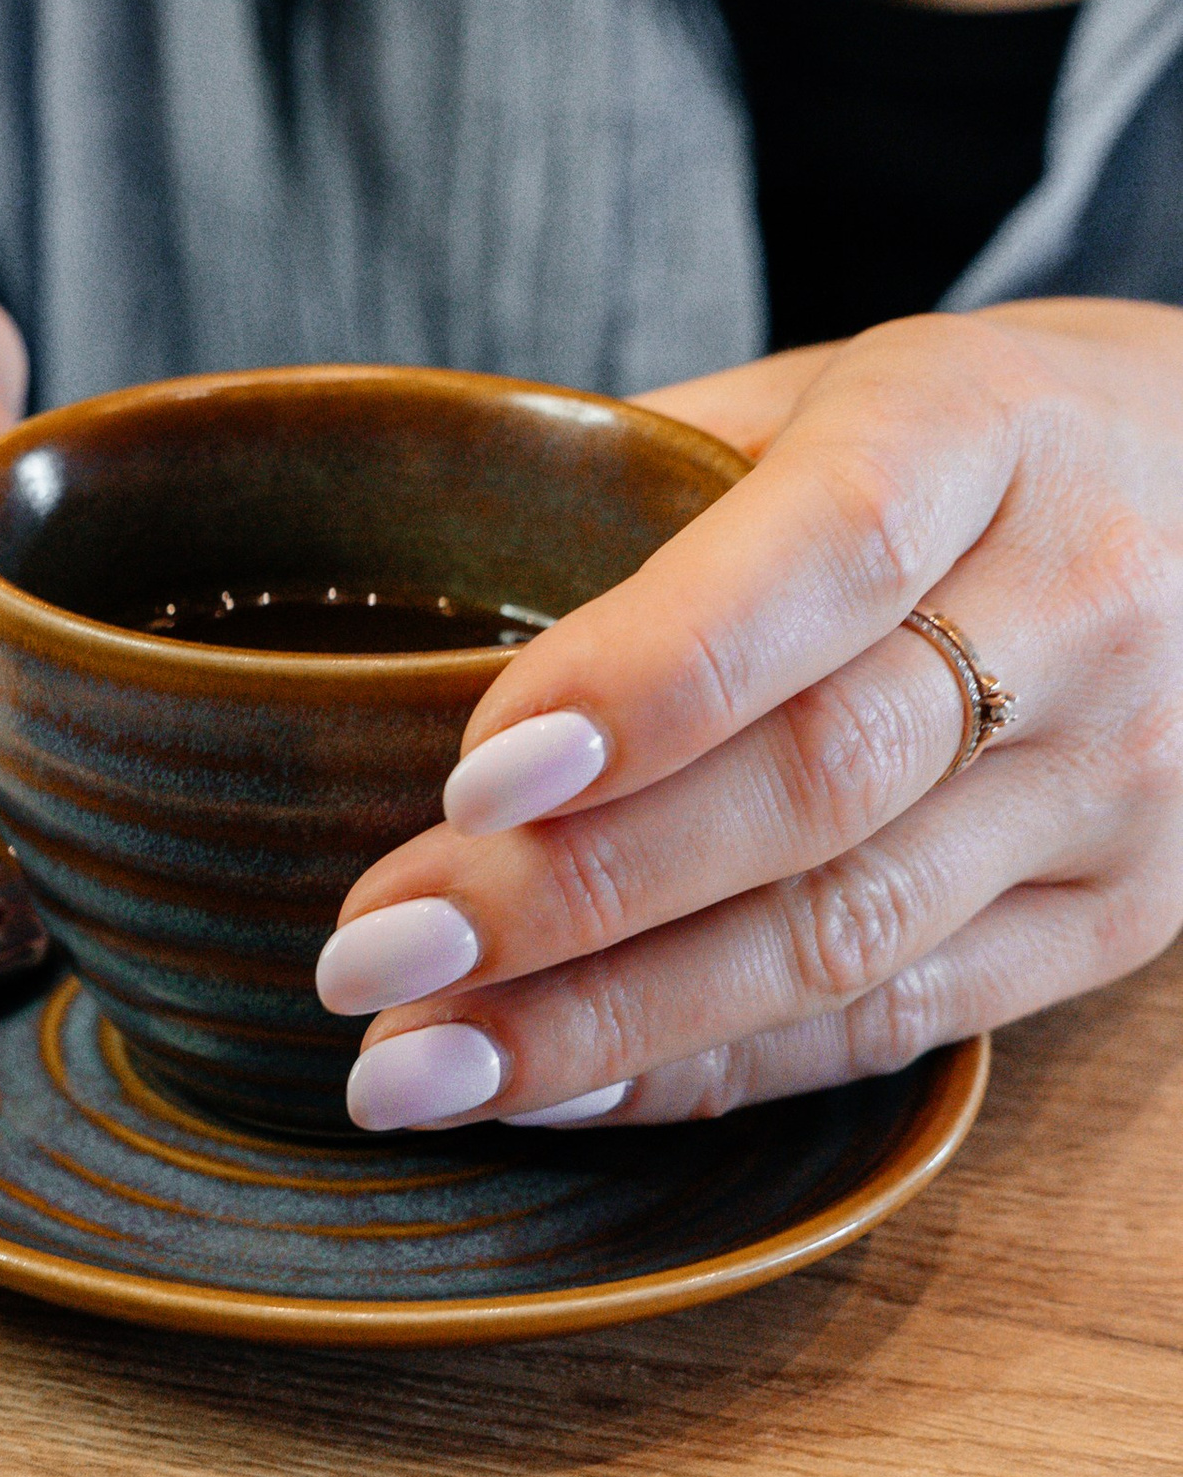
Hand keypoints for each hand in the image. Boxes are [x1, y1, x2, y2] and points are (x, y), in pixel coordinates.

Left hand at [313, 302, 1182, 1126]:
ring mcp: (1123, 782)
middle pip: (813, 783)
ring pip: (842, 934)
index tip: (470, 779)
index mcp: (985, 429)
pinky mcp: (1122, 919)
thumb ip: (643, 485)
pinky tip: (556, 1087)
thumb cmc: (971, 439)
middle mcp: (1084, 608)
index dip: (648, 679)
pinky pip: (893, 1021)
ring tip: (414, 1066)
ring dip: (604, 1020)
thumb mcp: (830, 389)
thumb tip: (392, 630)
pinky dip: (707, 1066)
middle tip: (369, 959)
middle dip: (566, 897)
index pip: (822, 558)